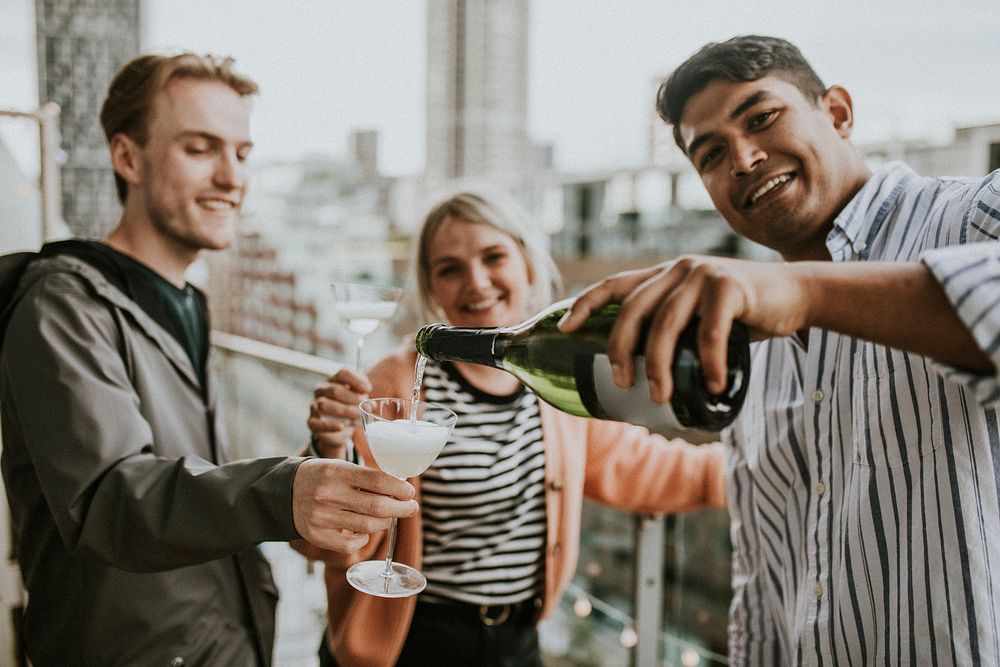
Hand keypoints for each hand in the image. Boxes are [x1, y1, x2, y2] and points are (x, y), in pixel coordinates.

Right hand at [291, 458, 416, 553]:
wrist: (284, 491)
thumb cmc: (322, 478)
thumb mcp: (341, 467)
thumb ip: (367, 477)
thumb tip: (402, 487)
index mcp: (336, 472)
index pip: (377, 480)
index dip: (399, 488)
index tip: (410, 492)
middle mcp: (328, 494)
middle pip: (376, 506)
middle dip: (401, 508)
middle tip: (412, 507)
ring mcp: (321, 517)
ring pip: (368, 527)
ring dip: (386, 523)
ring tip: (389, 517)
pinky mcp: (316, 535)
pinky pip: (350, 545)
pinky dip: (364, 538)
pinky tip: (365, 530)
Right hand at [307, 369, 371, 457]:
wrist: (339, 428)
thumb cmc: (350, 408)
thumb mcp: (359, 399)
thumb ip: (364, 398)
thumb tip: (370, 405)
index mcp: (333, 381)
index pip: (342, 374)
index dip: (356, 380)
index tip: (368, 389)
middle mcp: (321, 391)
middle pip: (335, 390)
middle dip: (353, 399)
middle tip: (367, 407)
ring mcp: (314, 406)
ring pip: (324, 405)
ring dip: (344, 411)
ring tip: (357, 416)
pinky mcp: (312, 423)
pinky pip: (317, 423)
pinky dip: (330, 425)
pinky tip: (342, 426)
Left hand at [558, 255, 808, 401]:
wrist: (797, 295)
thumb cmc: (742, 314)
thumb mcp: (699, 316)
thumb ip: (674, 329)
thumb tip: (641, 373)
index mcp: (663, 276)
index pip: (613, 285)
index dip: (584, 304)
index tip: (563, 328)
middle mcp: (677, 270)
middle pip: (633, 310)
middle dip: (621, 350)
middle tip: (621, 383)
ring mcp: (703, 275)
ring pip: (666, 325)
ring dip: (660, 366)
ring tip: (662, 398)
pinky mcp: (730, 287)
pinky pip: (709, 333)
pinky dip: (708, 364)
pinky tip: (711, 385)